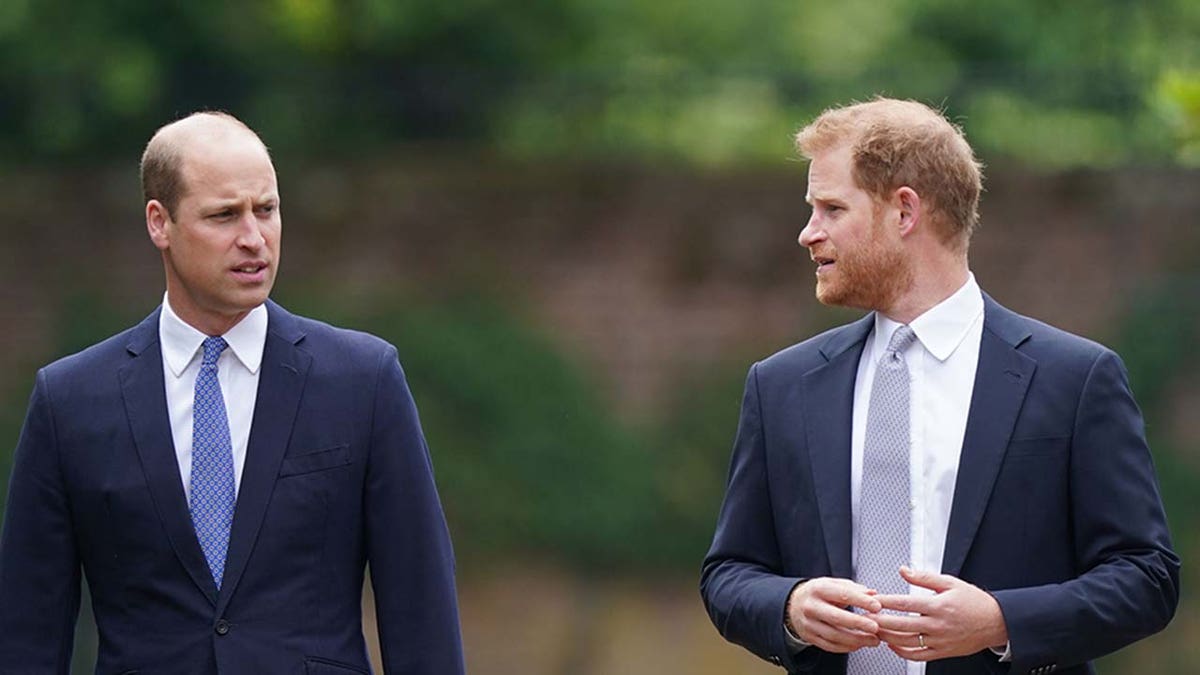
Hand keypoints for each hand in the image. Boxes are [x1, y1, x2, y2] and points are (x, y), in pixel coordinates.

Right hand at [785, 577, 882, 652]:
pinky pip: (829, 646)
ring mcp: (809, 623)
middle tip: (875, 627)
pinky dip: (846, 647)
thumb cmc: (817, 593)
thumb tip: (872, 593)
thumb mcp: (832, 584)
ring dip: (856, 639)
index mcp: (818, 589)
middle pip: (836, 617)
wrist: (792, 604)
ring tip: (873, 640)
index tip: (877, 606)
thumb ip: (853, 588)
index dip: (861, 601)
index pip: (842, 594)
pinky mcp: (809, 637)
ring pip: (834, 635)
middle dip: (858, 623)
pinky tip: (858, 645)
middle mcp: (811, 606)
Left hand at [870, 566, 1008, 661]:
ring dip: (888, 637)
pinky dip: (902, 652)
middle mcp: (938, 625)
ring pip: (907, 642)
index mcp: (938, 606)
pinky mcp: (943, 651)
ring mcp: (940, 641)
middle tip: (866, 616)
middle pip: (902, 625)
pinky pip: (918, 656)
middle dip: (881, 621)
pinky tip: (892, 645)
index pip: (905, 604)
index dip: (886, 602)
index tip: (872, 600)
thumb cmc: (974, 602)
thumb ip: (923, 577)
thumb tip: (903, 570)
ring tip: (874, 629)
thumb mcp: (950, 583)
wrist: (996, 622)